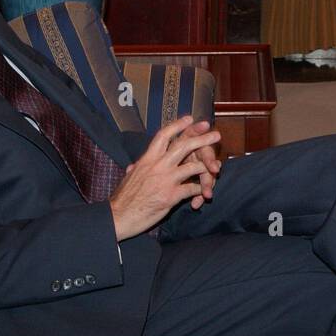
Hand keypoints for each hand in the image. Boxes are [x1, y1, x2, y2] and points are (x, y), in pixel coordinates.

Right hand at [109, 115, 220, 239]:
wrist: (119, 216)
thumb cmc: (123, 198)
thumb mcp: (128, 179)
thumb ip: (135, 170)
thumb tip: (132, 166)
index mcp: (147, 159)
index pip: (164, 135)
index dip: (178, 125)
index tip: (190, 118)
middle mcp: (157, 165)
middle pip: (184, 145)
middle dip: (202, 138)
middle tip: (215, 133)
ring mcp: (165, 180)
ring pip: (194, 166)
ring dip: (208, 166)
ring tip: (217, 166)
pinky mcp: (171, 196)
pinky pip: (192, 189)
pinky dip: (200, 189)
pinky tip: (205, 191)